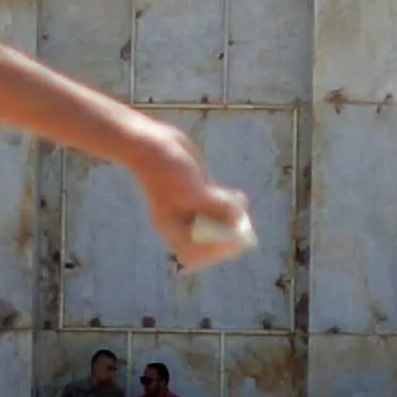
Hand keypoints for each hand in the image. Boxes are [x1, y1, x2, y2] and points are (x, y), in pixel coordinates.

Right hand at [138, 139, 255, 272]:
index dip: (215, 250)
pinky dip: (231, 205)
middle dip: (229, 234)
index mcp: (173, 229)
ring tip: (238, 202)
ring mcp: (191, 208)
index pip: (195, 254)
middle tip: (243, 222)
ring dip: (234, 218)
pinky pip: (219, 207)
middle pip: (210, 241)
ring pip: (218, 223)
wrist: (153, 142)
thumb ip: (215, 206)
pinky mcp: (199, 193)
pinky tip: (236, 195)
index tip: (231, 236)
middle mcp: (182, 222)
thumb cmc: (166, 169)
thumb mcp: (192, 190)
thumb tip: (238, 218)